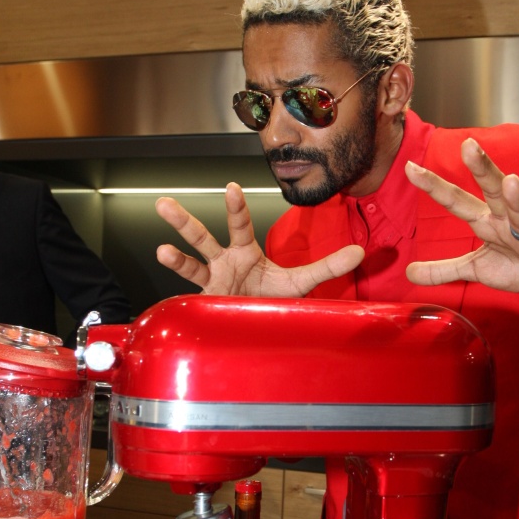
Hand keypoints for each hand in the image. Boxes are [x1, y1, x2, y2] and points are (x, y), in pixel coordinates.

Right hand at [155, 183, 362, 296]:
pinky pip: (191, 292)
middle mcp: (224, 262)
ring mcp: (212, 281)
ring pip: (190, 262)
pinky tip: (166, 277)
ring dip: (173, 254)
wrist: (261, 330)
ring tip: (159, 248)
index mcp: (245, 252)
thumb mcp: (301, 282)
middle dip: (185, 221)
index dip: (236, 208)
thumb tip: (360, 251)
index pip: (240, 225)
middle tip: (164, 203)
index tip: (231, 188)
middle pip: (203, 237)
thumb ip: (328, 265)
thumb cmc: (274, 301)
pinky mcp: (206, 302)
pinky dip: (179, 288)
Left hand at [404, 139, 518, 318]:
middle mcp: (508, 220)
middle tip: (469, 146)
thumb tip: (409, 272)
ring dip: (518, 198)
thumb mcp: (474, 268)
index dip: (435, 185)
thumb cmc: (515, 263)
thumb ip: (444, 269)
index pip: (457, 199)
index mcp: (487, 220)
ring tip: (512, 183)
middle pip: (493, 190)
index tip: (411, 167)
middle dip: (482, 168)